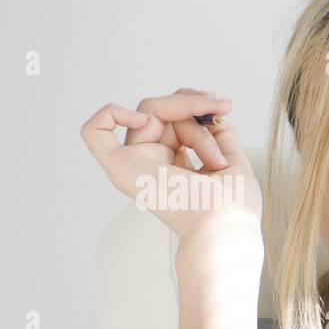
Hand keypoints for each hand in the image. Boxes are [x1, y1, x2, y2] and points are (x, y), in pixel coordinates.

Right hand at [80, 88, 262, 245]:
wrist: (225, 225)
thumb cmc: (233, 208)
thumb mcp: (233, 160)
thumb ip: (218, 134)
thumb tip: (209, 112)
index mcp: (174, 163)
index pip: (175, 117)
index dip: (196, 103)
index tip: (225, 106)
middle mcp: (152, 163)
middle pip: (161, 110)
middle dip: (193, 106)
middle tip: (222, 110)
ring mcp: (136, 164)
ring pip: (150, 112)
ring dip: (190, 123)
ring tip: (213, 155)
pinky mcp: (121, 168)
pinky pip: (95, 132)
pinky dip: (111, 114)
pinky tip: (142, 119)